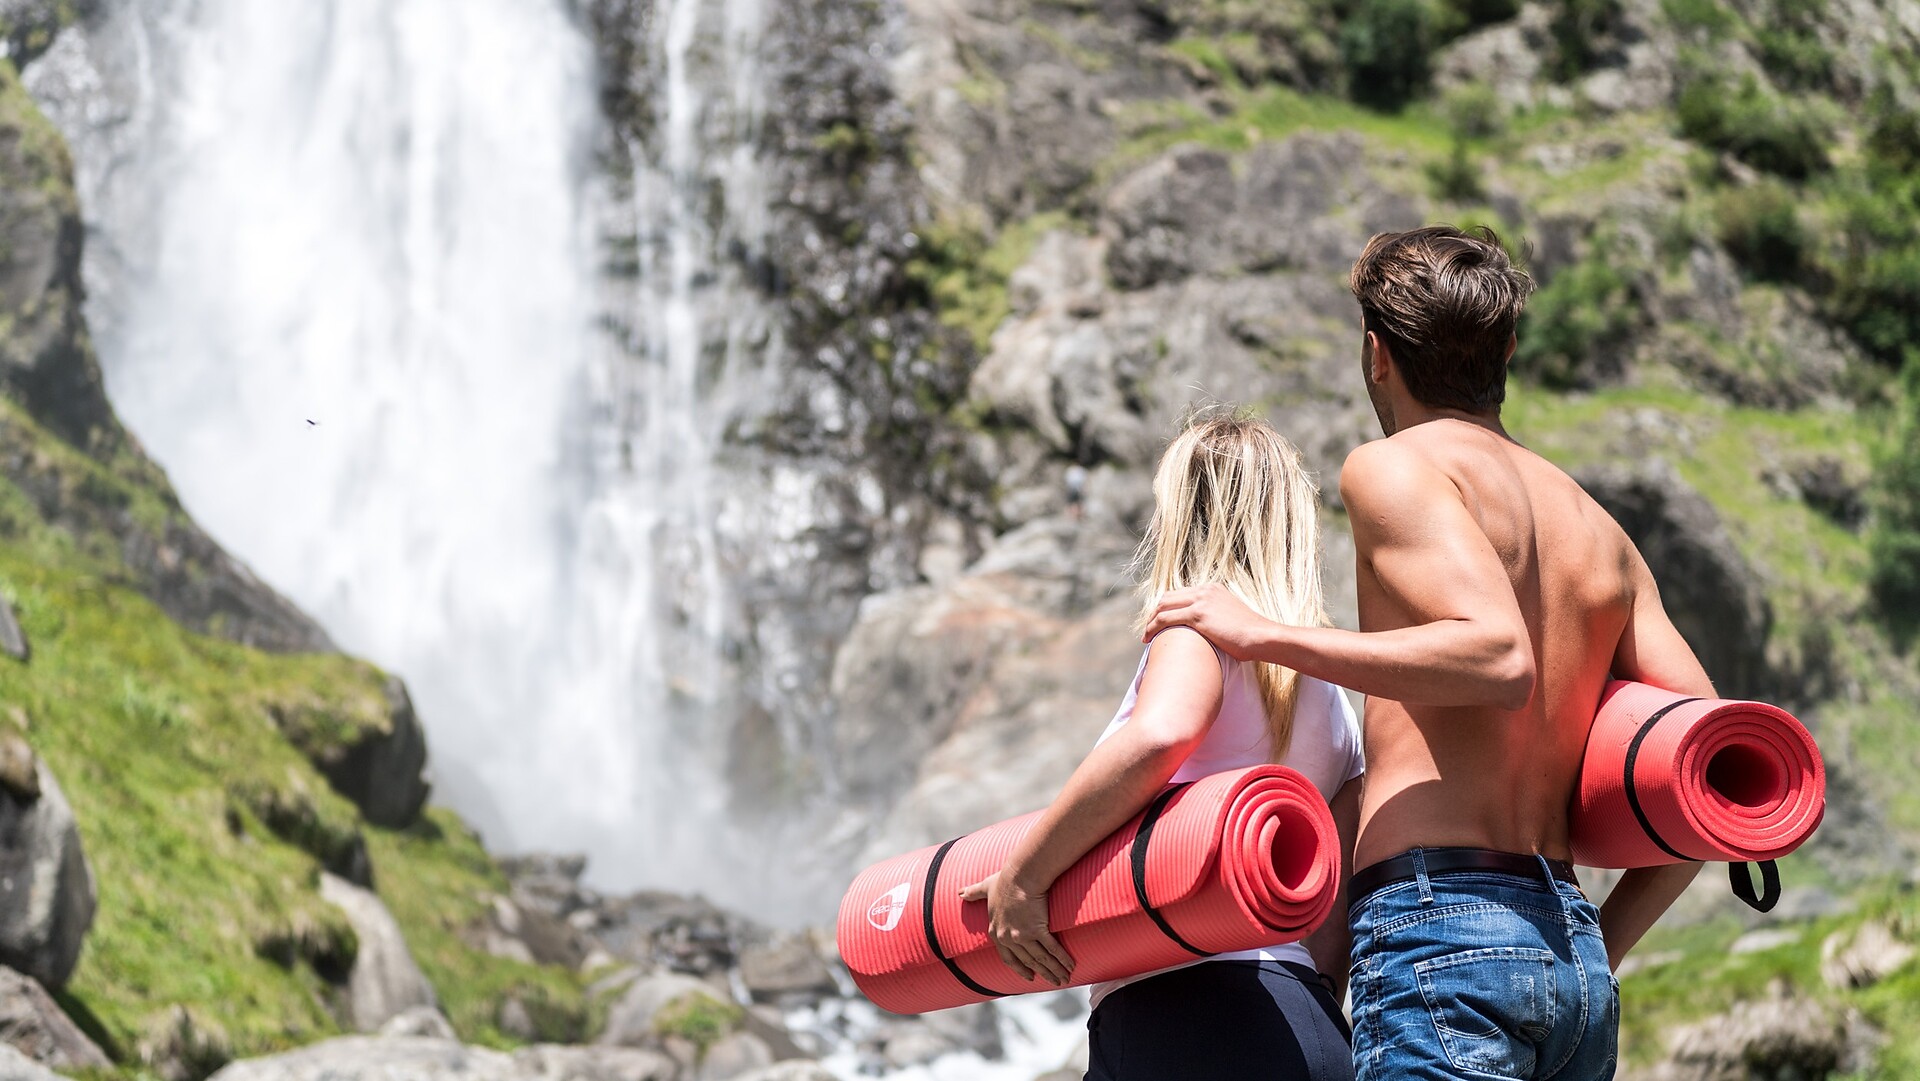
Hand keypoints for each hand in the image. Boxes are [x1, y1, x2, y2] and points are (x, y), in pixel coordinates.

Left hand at [958, 872, 1073, 985]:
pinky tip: (1071, 966)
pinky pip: (1052, 949)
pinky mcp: (1038, 930)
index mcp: (996, 933)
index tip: (1030, 977)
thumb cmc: (1005, 880)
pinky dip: (1062, 959)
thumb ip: (973, 892)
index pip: (1008, 958)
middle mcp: (1008, 938)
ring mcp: (1023, 936)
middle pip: (1028, 961)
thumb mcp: (985, 887)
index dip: (1020, 969)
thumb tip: (960, 893)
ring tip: (1065, 978)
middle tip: (1055, 982)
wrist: (1021, 875)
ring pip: (1041, 959)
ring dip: (1055, 970)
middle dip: (1043, 974)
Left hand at [1141, 584, 1272, 659]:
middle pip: (1168, 597)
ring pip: (1163, 607)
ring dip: (1150, 621)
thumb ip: (1217, 618)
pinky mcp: (1198, 615)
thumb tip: (1209, 632)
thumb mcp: (1232, 619)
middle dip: (1155, 613)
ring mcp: (1201, 601)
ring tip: (1146, 636)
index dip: (1167, 608)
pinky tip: (1148, 639)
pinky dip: (1153, 628)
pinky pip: (1165, 619)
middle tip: (1149, 629)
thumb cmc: (1251, 636)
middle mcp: (1205, 591)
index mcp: (1213, 589)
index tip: (1160, 622)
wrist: (1262, 637)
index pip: (1181, 594)